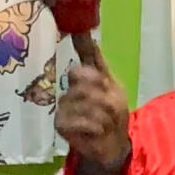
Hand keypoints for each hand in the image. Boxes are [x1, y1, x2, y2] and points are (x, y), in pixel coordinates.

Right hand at [55, 30, 131, 169]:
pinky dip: (96, 126)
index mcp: (78, 81)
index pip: (79, 70)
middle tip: (112, 111)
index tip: (105, 86)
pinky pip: (81, 121)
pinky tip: (98, 131)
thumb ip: (96, 59)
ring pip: (86, 104)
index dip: (94, 78)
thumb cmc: (113, 113)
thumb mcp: (112, 83)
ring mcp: (61, 109)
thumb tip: (84, 32)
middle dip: (106, 100)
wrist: (113, 143)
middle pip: (86, 87)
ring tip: (107, 123)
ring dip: (104, 115)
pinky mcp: (60, 126)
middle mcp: (66, 92)